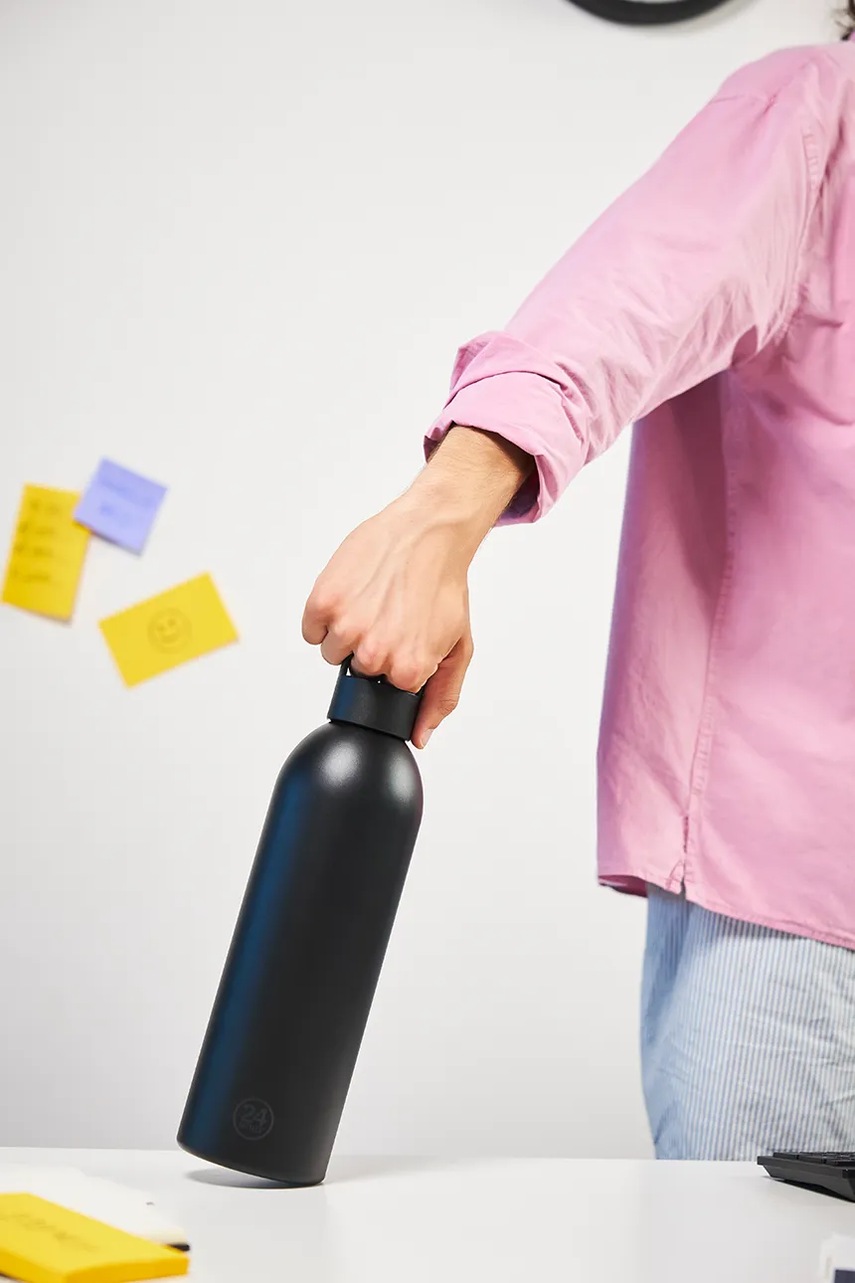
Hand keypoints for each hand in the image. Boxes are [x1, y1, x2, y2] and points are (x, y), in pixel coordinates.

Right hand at [302, 426, 532, 746]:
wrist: (430, 533)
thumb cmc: (444, 584)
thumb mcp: (458, 646)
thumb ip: (441, 699)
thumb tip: (419, 737)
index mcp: (407, 669)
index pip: (384, 689)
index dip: (393, 663)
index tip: (403, 637)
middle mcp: (374, 653)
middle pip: (355, 670)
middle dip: (369, 648)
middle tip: (390, 616)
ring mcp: (346, 627)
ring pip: (331, 650)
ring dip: (345, 631)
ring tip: (372, 602)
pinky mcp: (323, 602)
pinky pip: (311, 629)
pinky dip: (325, 614)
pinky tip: (352, 593)